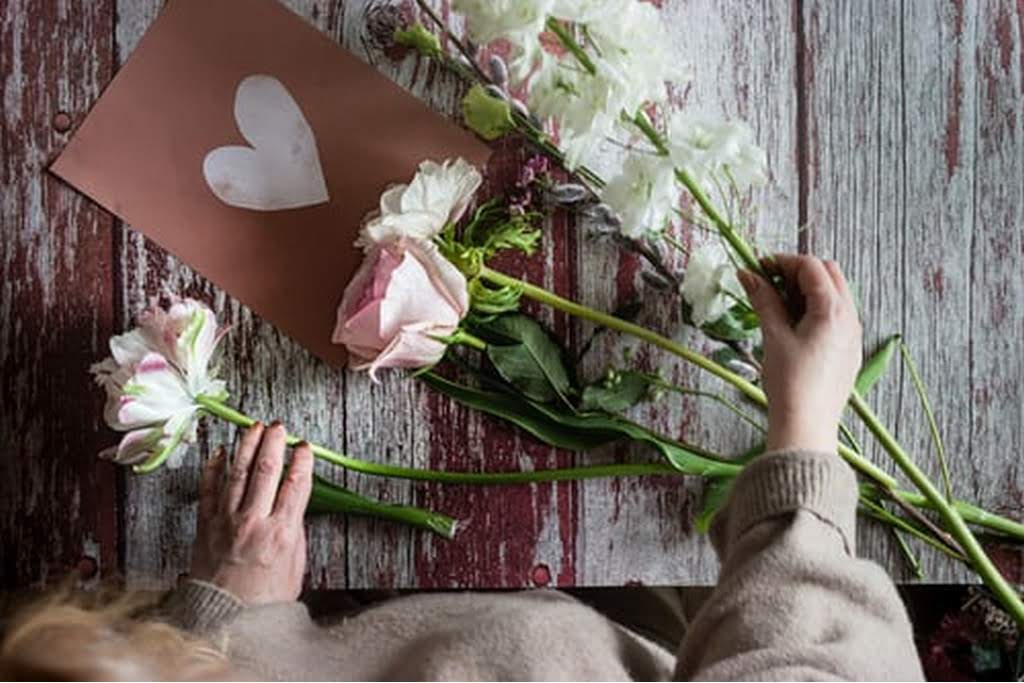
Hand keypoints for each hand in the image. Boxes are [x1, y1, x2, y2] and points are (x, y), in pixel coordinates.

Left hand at [190, 422, 313, 603]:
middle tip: (279, 427)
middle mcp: (253, 522)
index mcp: (281, 532)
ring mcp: (226, 521)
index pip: (295, 484)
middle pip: (266, 470)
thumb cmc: (265, 600)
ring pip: (238, 473)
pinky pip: (208, 489)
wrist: (225, 619)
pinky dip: (213, 468)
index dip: (302, 461)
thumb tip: (292, 506)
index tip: (304, 447)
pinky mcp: (205, 525)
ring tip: (254, 427)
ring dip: (247, 446)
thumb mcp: (294, 566)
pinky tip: (219, 453)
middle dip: (274, 443)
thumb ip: (293, 531)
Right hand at [737, 254, 861, 452]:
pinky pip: (837, 316)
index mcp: (833, 310)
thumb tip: (748, 275)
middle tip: (769, 284)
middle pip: (828, 274)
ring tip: (778, 305)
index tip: (758, 268)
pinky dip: (816, 309)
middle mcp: (850, 318)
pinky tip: (793, 325)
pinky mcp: (849, 350)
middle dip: (798, 272)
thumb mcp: (773, 336)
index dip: (783, 262)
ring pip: (835, 294)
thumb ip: (763, 300)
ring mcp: (853, 335)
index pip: (811, 267)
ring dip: (807, 290)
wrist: (806, 426)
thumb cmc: (789, 383)